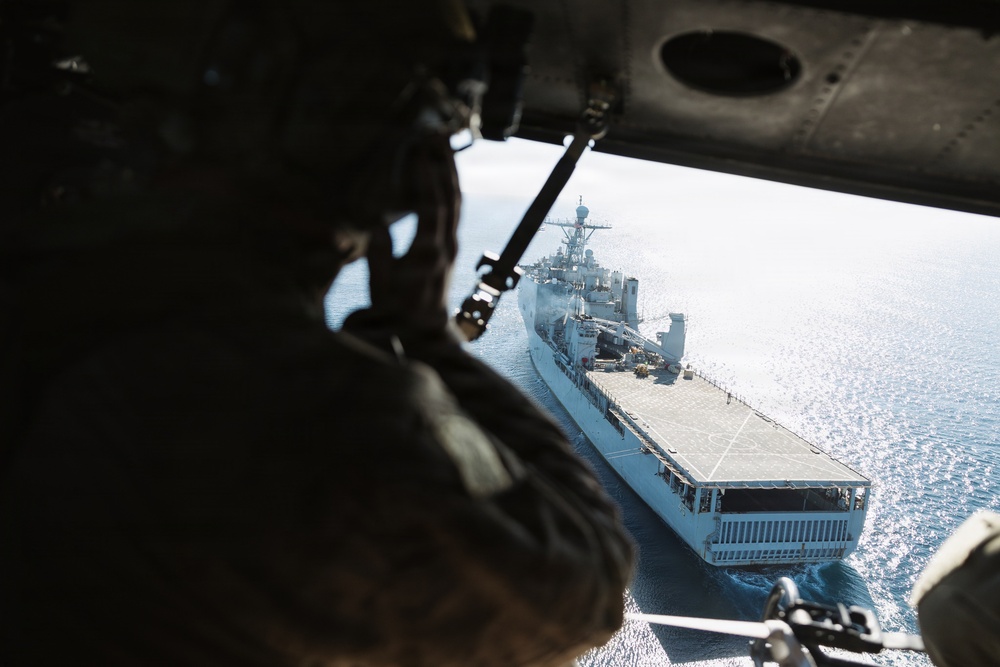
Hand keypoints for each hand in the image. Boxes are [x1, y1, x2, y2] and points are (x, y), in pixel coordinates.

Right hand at [362, 133, 460, 339]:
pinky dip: (450, 185)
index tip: (418, 150)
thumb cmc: (398, 314)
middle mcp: (446, 245)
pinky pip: (454, 208)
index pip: (430, 207)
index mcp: (427, 253)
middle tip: (434, 134)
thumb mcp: (381, 292)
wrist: (427, 333)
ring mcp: (452, 244)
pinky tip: (443, 170)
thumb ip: (379, 260)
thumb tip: (378, 227)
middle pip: (449, 196)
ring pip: (455, 200)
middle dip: (442, 164)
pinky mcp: (451, 246)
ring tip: (441, 143)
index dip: (425, 178)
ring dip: (449, 170)